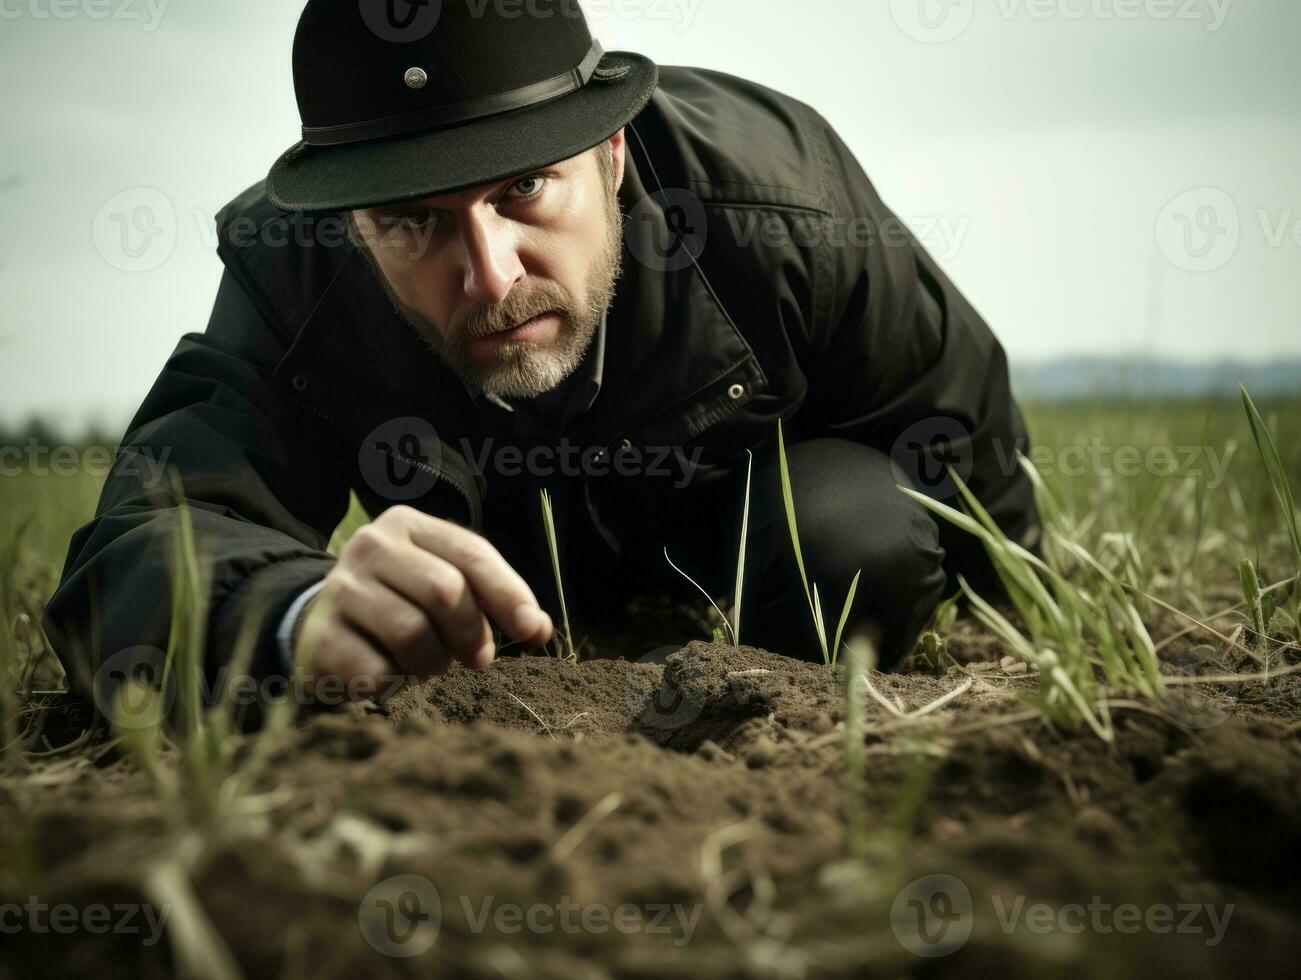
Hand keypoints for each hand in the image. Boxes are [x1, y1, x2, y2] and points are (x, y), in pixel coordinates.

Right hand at [293, 505, 552, 700]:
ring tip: (425, 663)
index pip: (471, 553)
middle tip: (476, 658)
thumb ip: (492, 599)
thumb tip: (540, 629)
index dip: (509, 594)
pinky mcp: (320, 638)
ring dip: (432, 662)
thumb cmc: (400, 603)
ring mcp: (339, 590)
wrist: (320, 626)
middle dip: (471, 632)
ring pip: (413, 633)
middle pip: (445, 590)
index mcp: (406, 525)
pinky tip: (391, 674)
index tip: (532, 632)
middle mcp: (369, 547)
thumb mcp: (444, 584)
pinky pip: (379, 671)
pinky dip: (397, 683)